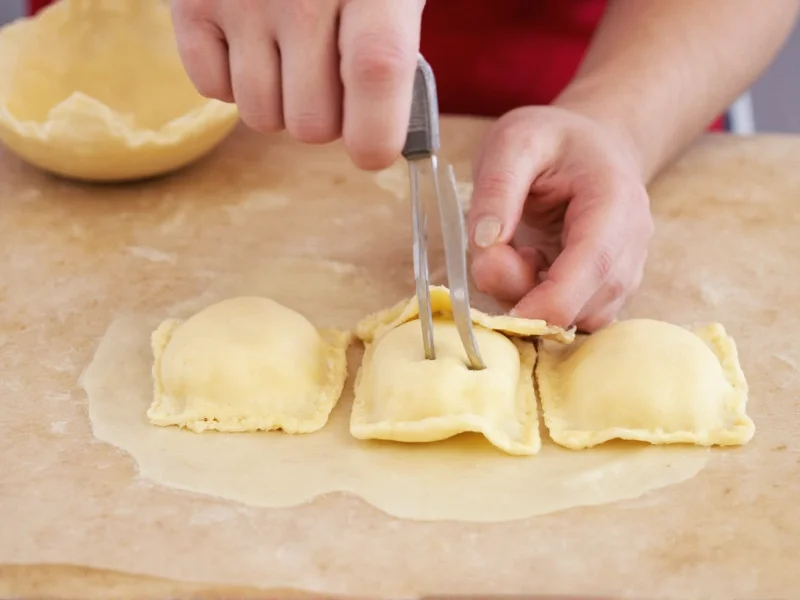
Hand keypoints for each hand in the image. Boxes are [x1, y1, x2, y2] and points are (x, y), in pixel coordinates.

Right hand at [170, 0, 424, 168]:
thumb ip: (394, 45)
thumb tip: (387, 130)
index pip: (375, 74)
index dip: (374, 134)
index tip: (371, 149)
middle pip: (312, 123)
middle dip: (326, 117)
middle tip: (329, 76)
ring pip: (262, 117)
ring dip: (280, 102)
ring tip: (290, 53)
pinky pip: (211, 90)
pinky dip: (233, 80)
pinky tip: (251, 41)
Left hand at [467, 106, 653, 331]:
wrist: (592, 145)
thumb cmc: (554, 140)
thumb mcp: (514, 141)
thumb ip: (496, 189)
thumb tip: (484, 246)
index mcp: (615, 203)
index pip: (592, 269)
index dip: (546, 302)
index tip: (502, 312)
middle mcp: (631, 246)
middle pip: (581, 304)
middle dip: (526, 295)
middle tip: (497, 252)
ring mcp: (624, 274)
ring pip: (574, 319)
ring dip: (531, 299)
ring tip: (522, 250)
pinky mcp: (607, 292)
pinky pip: (571, 319)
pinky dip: (540, 305)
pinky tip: (534, 266)